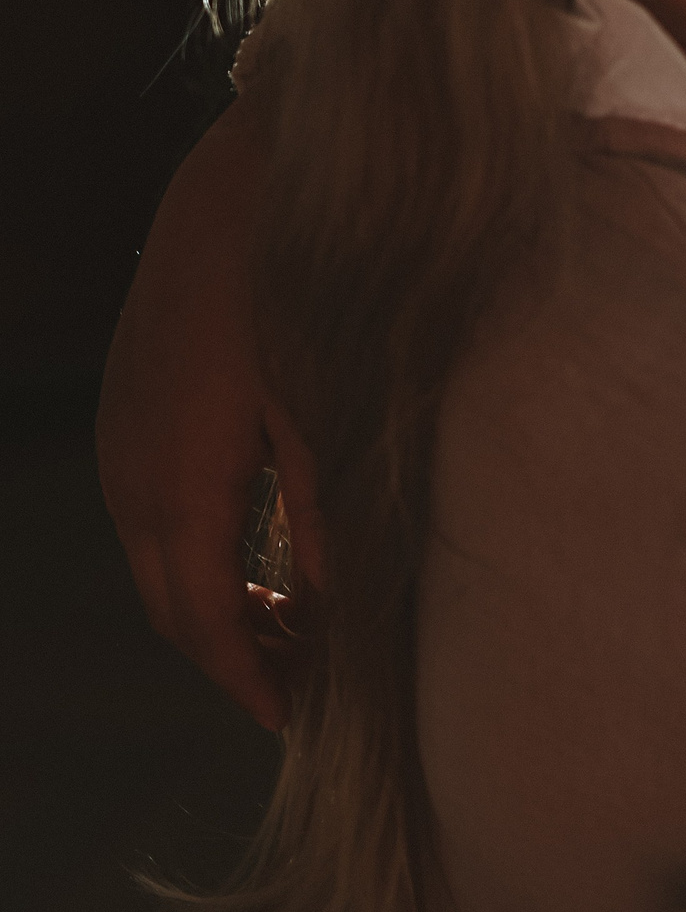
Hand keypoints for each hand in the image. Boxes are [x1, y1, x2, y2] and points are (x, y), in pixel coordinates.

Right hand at [96, 102, 321, 729]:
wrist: (244, 190)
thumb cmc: (303, 293)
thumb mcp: (328, 412)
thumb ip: (327, 516)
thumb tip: (338, 608)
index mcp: (181, 486)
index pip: (205, 622)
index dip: (249, 681)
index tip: (293, 722)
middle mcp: (132, 476)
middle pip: (174, 606)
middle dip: (234, 656)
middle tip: (303, 687)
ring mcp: (121, 443)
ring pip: (157, 565)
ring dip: (214, 607)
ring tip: (293, 632)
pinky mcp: (128, 413)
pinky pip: (150, 517)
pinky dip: (198, 558)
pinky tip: (257, 558)